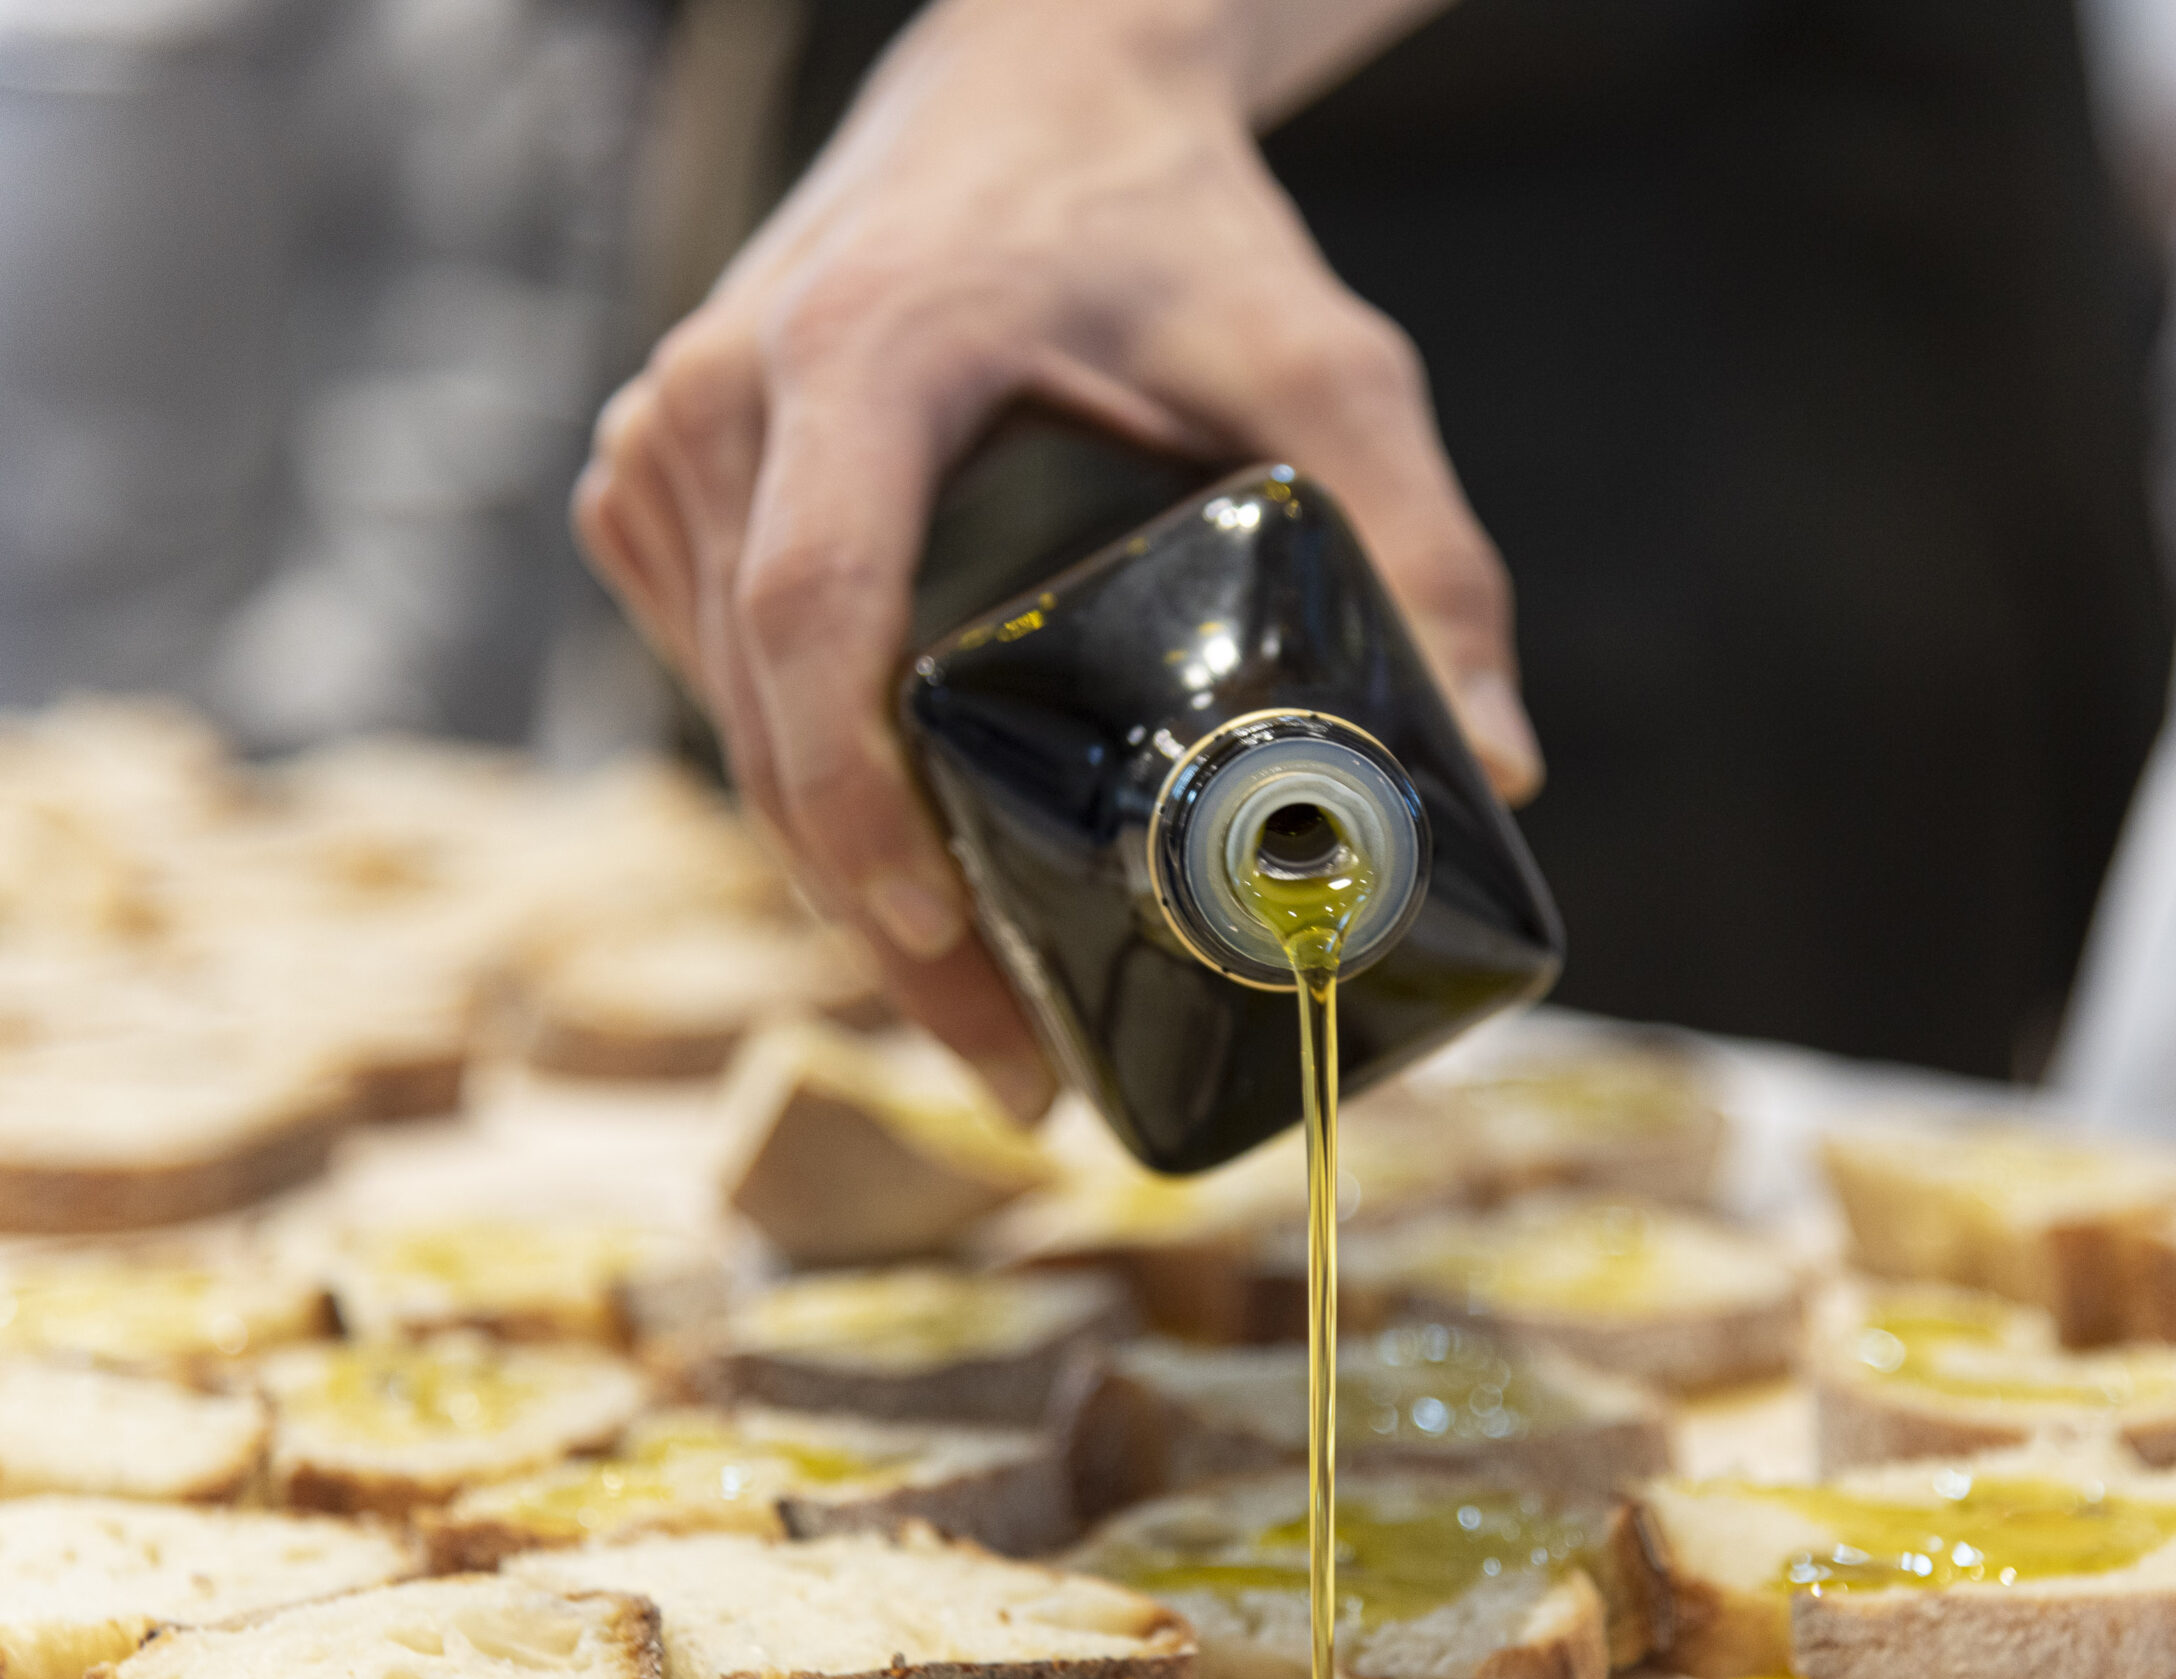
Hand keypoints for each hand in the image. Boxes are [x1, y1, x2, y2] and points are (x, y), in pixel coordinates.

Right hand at [574, 0, 1539, 1121]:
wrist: (1029, 96)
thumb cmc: (1163, 223)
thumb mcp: (1318, 359)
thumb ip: (1421, 544)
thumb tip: (1503, 769)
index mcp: (860, 357)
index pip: (817, 615)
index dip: (862, 809)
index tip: (950, 947)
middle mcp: (722, 401)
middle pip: (764, 718)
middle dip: (878, 919)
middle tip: (1013, 1065)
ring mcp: (666, 441)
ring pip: (726, 721)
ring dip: (837, 877)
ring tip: (977, 1006)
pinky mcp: (654, 477)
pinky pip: (706, 676)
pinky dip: (798, 785)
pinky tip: (901, 871)